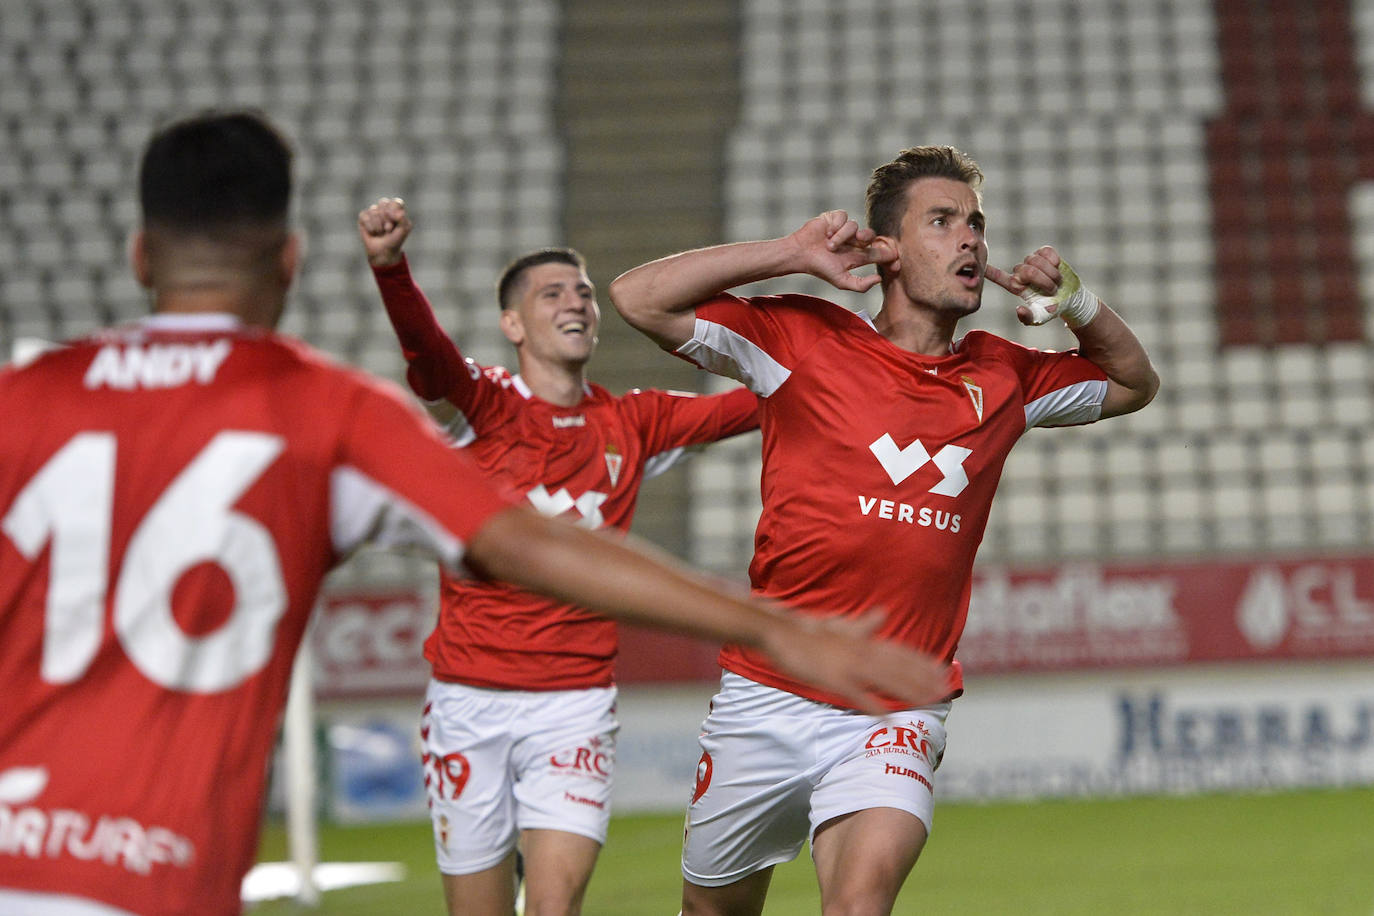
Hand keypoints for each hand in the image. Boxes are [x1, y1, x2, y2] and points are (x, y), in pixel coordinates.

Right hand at [357, 197, 412, 267]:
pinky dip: (369, 226)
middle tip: (388, 229)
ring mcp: (373, 212)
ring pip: (374, 210)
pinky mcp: (363, 217)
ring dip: (378, 225)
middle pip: (383, 203)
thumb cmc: (395, 240)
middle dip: (386, 218)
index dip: (394, 210)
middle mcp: (384, 208)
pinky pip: (364, 216)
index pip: (396, 202)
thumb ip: (402, 219)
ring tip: (381, 233)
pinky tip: (372, 232)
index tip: (395, 220)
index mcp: (396, 209)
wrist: (383, 252)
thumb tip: (398, 212)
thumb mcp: (403, 230)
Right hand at [760, 610, 950, 714]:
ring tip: (931, 701)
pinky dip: (875, 707)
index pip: (901, 652)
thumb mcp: (841, 624)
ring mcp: (849, 666)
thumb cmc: (809, 630)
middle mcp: (862, 652)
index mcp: (864, 640)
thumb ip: (865, 624)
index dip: (923, 662)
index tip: (944, 669)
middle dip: (925, 679)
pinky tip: (890, 718)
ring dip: (910, 691)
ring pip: (887, 681)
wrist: (781, 632)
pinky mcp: (834, 680)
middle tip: (946, 688)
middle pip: (900, 668)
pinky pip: (859, 697)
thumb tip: (884, 612)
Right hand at [789, 211, 892, 293]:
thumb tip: (879, 279)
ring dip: (842, 237)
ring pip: (854, 226)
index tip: (894, 258)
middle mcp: (853, 242)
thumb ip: (860, 285)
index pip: (878, 253)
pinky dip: (836, 226)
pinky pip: (844, 217)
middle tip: (859, 241)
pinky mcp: (835, 218)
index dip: (888, 254)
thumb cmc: (819, 268)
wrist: (800, 254)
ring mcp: (844, 229)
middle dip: (867, 238)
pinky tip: (827, 234)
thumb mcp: (841, 281)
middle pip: (871, 235)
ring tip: (829, 245)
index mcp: (857, 256)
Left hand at [986, 246, 1099, 327]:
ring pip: (1036, 260)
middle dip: (1042, 280)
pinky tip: (1058, 267)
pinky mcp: (1045, 253)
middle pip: (1025, 269)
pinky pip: (1046, 252)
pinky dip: (1054, 261)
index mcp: (1017, 286)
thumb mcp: (1039, 318)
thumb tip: (1018, 309)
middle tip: (1053, 290)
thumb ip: (1028, 318)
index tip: (981, 266)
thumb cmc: (1051, 309)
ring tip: (1057, 282)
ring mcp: (1033, 261)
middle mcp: (1022, 272)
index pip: (1000, 277)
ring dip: (1050, 273)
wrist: (1070, 298)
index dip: (991, 272)